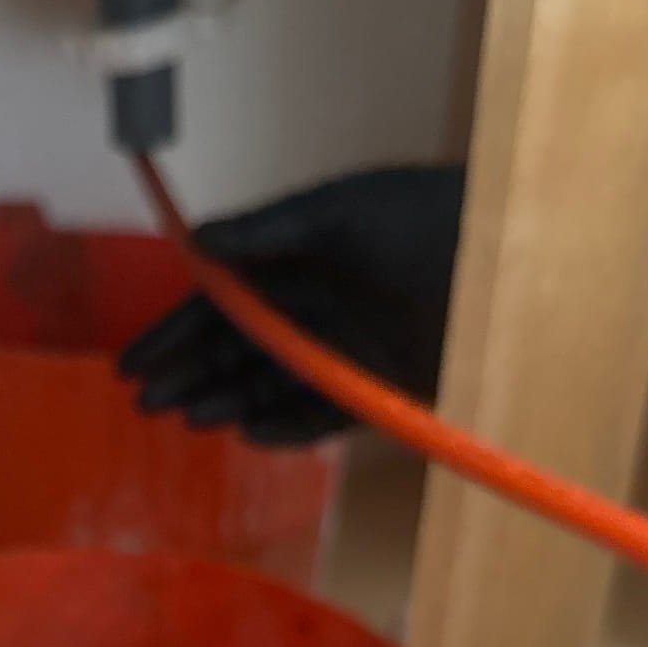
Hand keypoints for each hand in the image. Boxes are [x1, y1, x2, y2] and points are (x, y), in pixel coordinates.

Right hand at [121, 165, 464, 445]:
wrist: (513, 258)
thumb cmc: (428, 218)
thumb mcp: (340, 212)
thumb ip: (267, 230)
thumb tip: (195, 240)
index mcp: (299, 260)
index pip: (221, 303)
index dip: (176, 332)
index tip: (134, 363)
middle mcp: (316, 308)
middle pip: (237, 350)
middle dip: (190, 376)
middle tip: (147, 405)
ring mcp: (345, 352)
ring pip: (271, 386)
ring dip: (228, 403)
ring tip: (191, 420)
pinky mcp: (379, 390)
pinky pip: (320, 417)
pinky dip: (285, 429)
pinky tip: (248, 435)